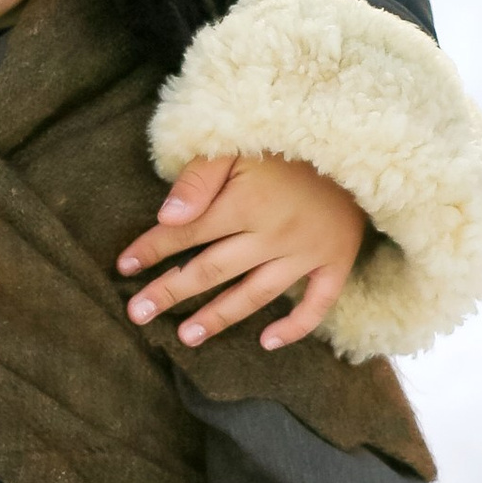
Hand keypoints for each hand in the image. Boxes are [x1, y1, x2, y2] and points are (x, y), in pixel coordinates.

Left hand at [118, 154, 366, 350]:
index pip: (186, 234)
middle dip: (170, 292)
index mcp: (245, 203)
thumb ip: (199, 179)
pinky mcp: (336, 263)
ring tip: (186, 336)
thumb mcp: (237, 144)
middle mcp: (273, 235)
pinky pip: (316, 305)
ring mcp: (306, 253)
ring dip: (218, 318)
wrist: (358, 140)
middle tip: (137, 314)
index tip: (123, 267)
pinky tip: (266, 343)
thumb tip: (166, 217)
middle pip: (212, 271)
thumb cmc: (287, 142)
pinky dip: (294, 328)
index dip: (151, 249)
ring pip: (254, 295)